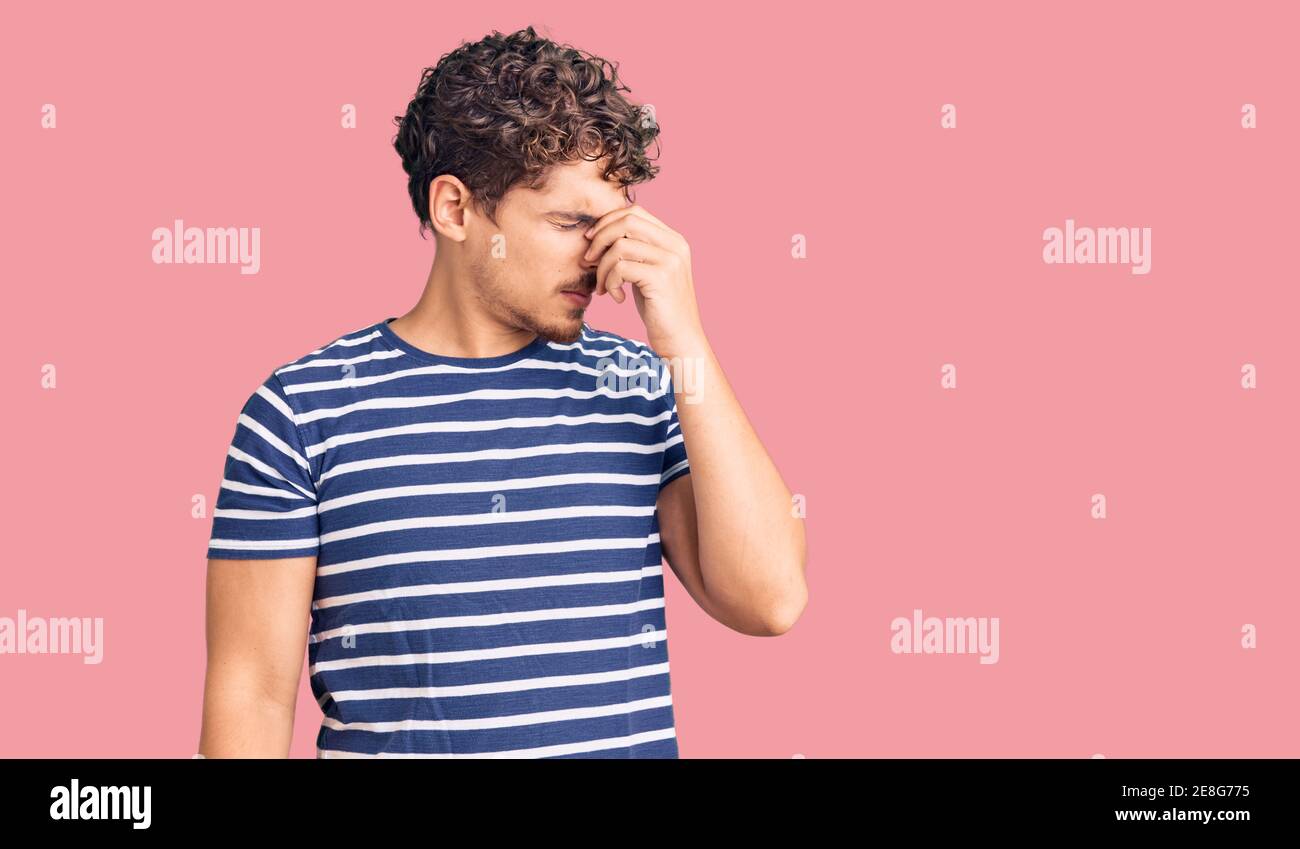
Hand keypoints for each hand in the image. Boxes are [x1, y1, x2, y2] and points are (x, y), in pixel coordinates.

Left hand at [583, 204, 705, 356]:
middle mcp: (675, 245)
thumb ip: (635, 251)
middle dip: (600, 239)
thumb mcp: (648, 272)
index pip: (634, 212)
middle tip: (588, 261)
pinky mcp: (661, 278)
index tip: (591, 242)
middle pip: (626, 222)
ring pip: (619, 246)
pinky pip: (621, 268)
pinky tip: (617, 298)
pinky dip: (610, 283)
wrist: (680, 339)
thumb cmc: (660, 308)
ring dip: (602, 268)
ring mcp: (670, 260)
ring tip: (603, 287)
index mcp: (673, 239)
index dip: (607, 222)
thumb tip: (601, 234)